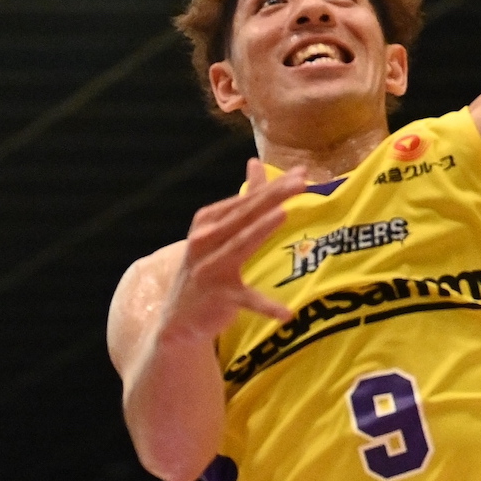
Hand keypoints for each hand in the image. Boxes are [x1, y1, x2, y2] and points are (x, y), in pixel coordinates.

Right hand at [161, 160, 309, 340]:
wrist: (178, 317)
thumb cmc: (207, 267)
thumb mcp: (220, 231)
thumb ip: (243, 201)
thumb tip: (255, 163)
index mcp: (208, 221)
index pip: (245, 200)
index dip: (273, 186)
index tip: (301, 172)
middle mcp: (204, 239)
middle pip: (244, 215)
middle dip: (273, 196)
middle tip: (301, 182)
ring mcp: (209, 267)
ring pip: (240, 245)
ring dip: (261, 229)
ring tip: (283, 214)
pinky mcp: (218, 296)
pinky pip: (246, 299)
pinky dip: (265, 306)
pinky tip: (285, 313)